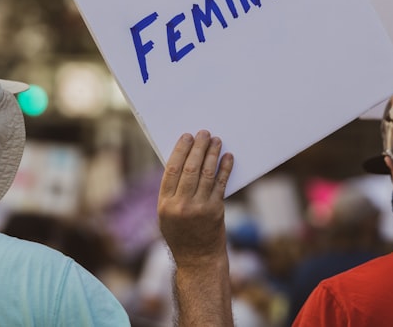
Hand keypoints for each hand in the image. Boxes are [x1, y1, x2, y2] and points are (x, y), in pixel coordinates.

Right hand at [158, 130, 233, 267]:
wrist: (198, 260)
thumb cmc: (181, 235)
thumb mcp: (167, 216)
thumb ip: (172, 192)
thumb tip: (183, 161)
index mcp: (165, 204)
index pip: (172, 169)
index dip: (180, 150)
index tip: (186, 137)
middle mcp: (180, 205)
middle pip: (189, 168)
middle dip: (197, 147)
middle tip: (203, 133)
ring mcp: (199, 208)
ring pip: (206, 173)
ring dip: (212, 153)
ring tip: (216, 140)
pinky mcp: (216, 210)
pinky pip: (221, 184)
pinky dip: (225, 168)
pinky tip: (228, 157)